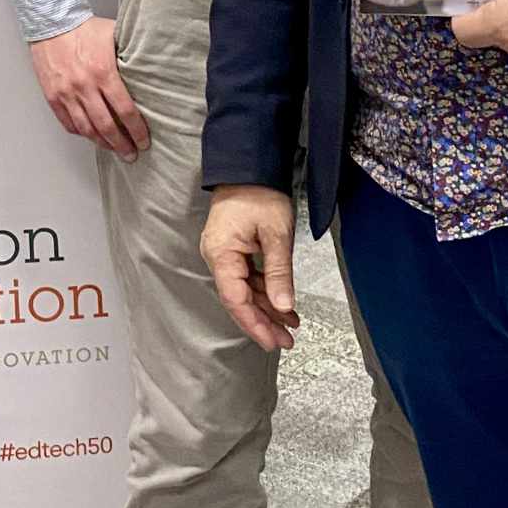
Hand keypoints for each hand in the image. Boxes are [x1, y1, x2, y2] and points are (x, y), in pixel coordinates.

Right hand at [28, 18, 149, 160]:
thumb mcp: (113, 37)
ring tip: (113, 149)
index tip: (144, 140)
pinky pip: (68, 123)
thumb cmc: (84, 28)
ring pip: (87, 129)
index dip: (137, 130)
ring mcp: (67, 93)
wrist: (51, 21)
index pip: (125, 110)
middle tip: (131, 154)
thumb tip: (149, 69)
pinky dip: (80, 133)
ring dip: (102, 143)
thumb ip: (128, 57)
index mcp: (103, 72)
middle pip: (107, 126)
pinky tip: (90, 135)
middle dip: (122, 144)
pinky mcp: (52, 96)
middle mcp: (84, 86)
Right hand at [200, 186, 298, 349]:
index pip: (235, 299)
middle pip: (238, 299)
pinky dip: (265, 290)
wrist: (250, 165)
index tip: (272, 342)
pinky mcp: (232, 248)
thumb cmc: (259, 192)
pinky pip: (246, 277)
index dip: (254, 324)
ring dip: (266, 308)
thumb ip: (278, 272)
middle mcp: (217, 255)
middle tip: (286, 340)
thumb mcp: (276, 234)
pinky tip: (282, 302)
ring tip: (290, 325)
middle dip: (263, 322)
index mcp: (221, 253)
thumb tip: (283, 306)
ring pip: (244, 290)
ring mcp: (223, 252)